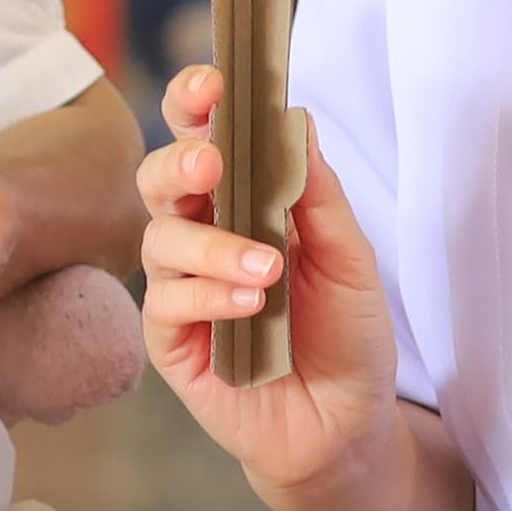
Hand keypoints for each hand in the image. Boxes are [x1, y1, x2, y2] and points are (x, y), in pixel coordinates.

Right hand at [134, 69, 399, 500]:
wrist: (346, 425)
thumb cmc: (346, 335)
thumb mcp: (351, 258)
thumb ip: (318, 195)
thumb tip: (294, 119)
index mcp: (241, 202)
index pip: (203, 138)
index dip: (195, 106)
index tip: (212, 85)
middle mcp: (202, 236)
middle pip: (161, 177)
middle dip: (179, 161)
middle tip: (212, 164)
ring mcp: (182, 288)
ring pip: (159, 238)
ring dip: (212, 244)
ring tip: (267, 269)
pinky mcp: (172, 341)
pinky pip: (167, 303)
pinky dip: (208, 296)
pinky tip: (250, 305)